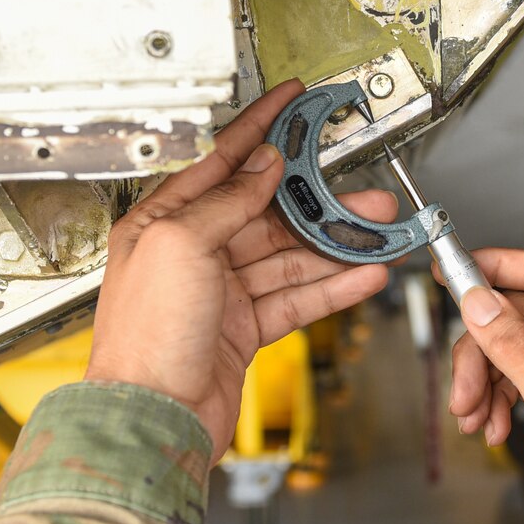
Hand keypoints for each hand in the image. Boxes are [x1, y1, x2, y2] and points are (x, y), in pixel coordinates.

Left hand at [86, 80, 395, 459]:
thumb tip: (262, 167)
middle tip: (362, 186)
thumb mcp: (181, 246)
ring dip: (337, 243)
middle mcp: (193, 253)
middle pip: (268, 212)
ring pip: (291, 256)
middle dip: (319, 199)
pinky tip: (363, 273)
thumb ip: (226, 201)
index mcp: (164, 222)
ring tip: (378, 230)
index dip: (260, 129)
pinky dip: (333, 286)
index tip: (291, 104)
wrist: (153, 419)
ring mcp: (221, 292)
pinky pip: (297, 297)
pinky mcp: (245, 329)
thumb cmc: (145, 339)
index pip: (221, 161)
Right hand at [446, 248, 523, 523]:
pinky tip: (488, 429)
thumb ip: (517, 349)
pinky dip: (494, 401)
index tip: (451, 270)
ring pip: (512, 350)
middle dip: (482, 350)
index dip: (497, 267)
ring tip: (472, 419)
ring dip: (483, 381)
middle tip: (461, 389)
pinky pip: (517, 381)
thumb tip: (480, 301)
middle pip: (520, 317)